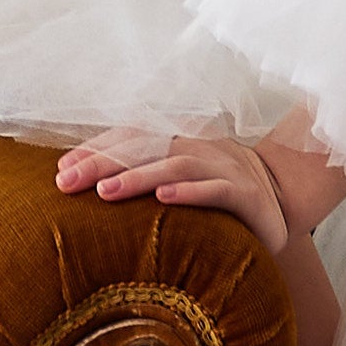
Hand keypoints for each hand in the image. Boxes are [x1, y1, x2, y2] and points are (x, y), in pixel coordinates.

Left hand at [54, 128, 290, 254]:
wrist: (284, 207)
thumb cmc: (220, 204)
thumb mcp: (180, 187)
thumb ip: (145, 183)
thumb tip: (89, 190)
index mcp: (181, 144)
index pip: (132, 138)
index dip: (97, 149)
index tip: (61, 169)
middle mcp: (201, 149)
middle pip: (146, 148)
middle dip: (103, 163)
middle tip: (66, 181)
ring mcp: (226, 169)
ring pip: (177, 165)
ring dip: (139, 177)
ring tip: (105, 193)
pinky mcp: (248, 197)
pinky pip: (218, 190)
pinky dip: (190, 192)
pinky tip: (164, 199)